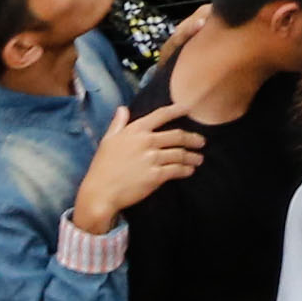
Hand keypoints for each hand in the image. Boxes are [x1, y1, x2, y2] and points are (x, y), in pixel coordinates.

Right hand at [70, 101, 205, 232]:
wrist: (100, 192)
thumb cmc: (102, 167)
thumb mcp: (108, 141)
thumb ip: (118, 124)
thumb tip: (123, 108)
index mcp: (135, 130)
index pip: (161, 115)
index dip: (177, 110)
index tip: (189, 108)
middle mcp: (146, 141)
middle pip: (177, 136)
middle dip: (193, 138)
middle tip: (201, 142)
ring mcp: (152, 158)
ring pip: (180, 154)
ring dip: (193, 156)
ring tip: (199, 159)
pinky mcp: (156, 175)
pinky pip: (177, 170)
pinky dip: (186, 170)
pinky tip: (190, 170)